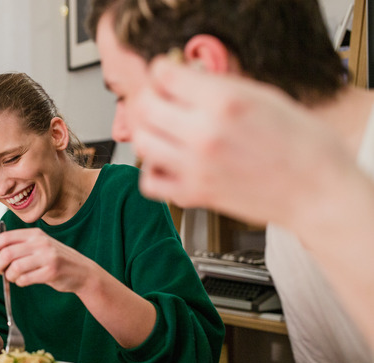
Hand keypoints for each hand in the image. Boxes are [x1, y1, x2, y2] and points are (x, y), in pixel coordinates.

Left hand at [0, 228, 93, 292]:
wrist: (82, 271)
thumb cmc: (55, 259)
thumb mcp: (39, 245)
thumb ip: (19, 246)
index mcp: (34, 234)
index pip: (4, 238)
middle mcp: (40, 242)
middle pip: (6, 254)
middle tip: (0, 271)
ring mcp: (47, 257)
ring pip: (14, 268)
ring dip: (10, 276)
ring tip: (16, 277)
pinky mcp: (51, 272)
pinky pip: (25, 279)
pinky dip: (20, 282)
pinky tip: (26, 281)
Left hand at [130, 57, 345, 226]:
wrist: (317, 191)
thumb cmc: (302, 144)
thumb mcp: (264, 96)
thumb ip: (220, 86)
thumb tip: (188, 77)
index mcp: (224, 102)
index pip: (165, 76)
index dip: (163, 71)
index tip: (167, 75)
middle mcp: (204, 134)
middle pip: (146, 106)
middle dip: (150, 96)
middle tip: (160, 98)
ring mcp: (195, 167)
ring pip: (141, 141)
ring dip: (147, 130)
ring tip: (163, 129)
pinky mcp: (194, 195)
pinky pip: (149, 183)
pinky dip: (151, 171)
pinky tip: (167, 163)